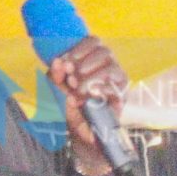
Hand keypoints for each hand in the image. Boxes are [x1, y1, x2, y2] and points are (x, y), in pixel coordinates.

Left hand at [45, 36, 126, 175]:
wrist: (80, 134)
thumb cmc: (69, 108)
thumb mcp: (55, 90)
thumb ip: (55, 75)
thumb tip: (58, 62)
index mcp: (92, 60)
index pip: (93, 41)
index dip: (79, 48)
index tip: (65, 63)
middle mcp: (107, 66)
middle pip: (104, 50)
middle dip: (84, 62)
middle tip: (71, 78)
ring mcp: (116, 81)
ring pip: (111, 66)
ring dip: (91, 76)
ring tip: (77, 89)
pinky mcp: (121, 96)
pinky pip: (116, 86)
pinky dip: (100, 88)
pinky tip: (89, 95)